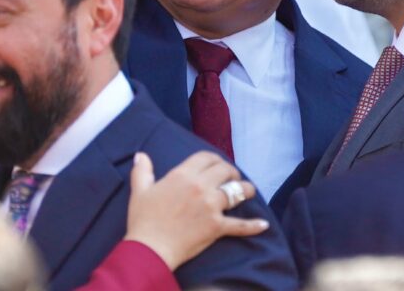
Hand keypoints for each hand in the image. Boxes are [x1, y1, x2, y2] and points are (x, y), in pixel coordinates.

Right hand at [124, 151, 267, 269]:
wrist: (150, 248)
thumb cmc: (143, 220)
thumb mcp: (140, 191)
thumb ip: (142, 170)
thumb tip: (141, 155)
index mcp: (182, 175)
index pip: (206, 157)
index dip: (214, 158)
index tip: (216, 164)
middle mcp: (200, 187)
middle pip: (225, 170)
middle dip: (231, 171)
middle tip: (232, 177)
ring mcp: (211, 207)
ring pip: (237, 192)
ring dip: (245, 190)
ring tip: (249, 191)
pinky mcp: (217, 226)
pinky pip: (240, 225)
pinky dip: (253, 225)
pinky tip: (263, 224)